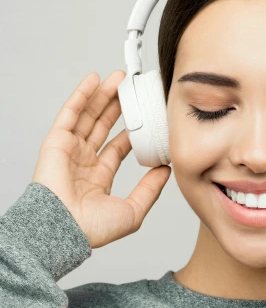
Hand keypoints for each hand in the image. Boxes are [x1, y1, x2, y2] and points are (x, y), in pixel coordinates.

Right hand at [31, 70, 171, 248]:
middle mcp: (82, 162)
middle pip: (103, 126)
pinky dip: (81, 95)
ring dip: (103, 95)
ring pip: (89, 115)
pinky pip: (70, 113)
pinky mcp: (56, 142)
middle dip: (118, 106)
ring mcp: (69, 150)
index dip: (132, 130)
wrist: (64, 229)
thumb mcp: (133, 210)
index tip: (147, 116)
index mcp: (98, 178)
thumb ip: (150, 189)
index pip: (118, 147)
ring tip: (120, 78)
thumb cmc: (91, 228)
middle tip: (133, 89)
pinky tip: (94, 80)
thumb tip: (166, 171)